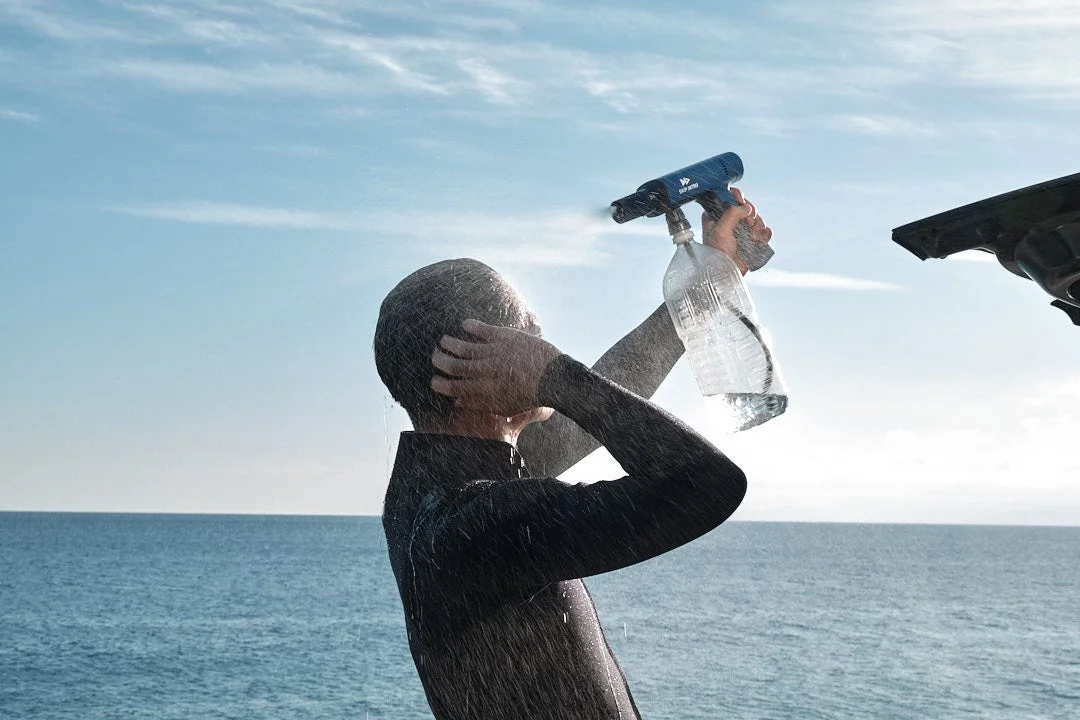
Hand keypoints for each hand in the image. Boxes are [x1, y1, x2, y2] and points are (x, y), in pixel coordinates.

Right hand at [431, 319, 562, 415]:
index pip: (454, 387)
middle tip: (435, 356)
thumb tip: (459, 402)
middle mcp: (484, 371)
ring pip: (463, 346)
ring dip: (450, 343)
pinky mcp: (503, 337)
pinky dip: (471, 326)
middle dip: (440, 360)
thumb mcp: (505, 407)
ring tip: (443, 340)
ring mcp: (493, 352)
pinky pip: (481, 329)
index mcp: (484, 389)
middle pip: (454, 365)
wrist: (553, 377)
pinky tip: (464, 323)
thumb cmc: (530, 395)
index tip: (434, 381)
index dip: (441, 384)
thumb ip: (479, 404)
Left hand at [701, 187, 771, 274]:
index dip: (737, 197)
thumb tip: (745, 207)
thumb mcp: (721, 230)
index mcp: (716, 216)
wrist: (725, 273)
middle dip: (751, 214)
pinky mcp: (751, 239)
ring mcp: (741, 230)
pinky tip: (759, 240)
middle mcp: (729, 221)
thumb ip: (732, 214)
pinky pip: (763, 230)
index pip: (728, 197)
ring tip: (753, 237)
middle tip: (748, 223)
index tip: (742, 201)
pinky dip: (764, 234)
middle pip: (746, 206)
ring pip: (756, 217)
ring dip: (758, 226)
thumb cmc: (717, 254)